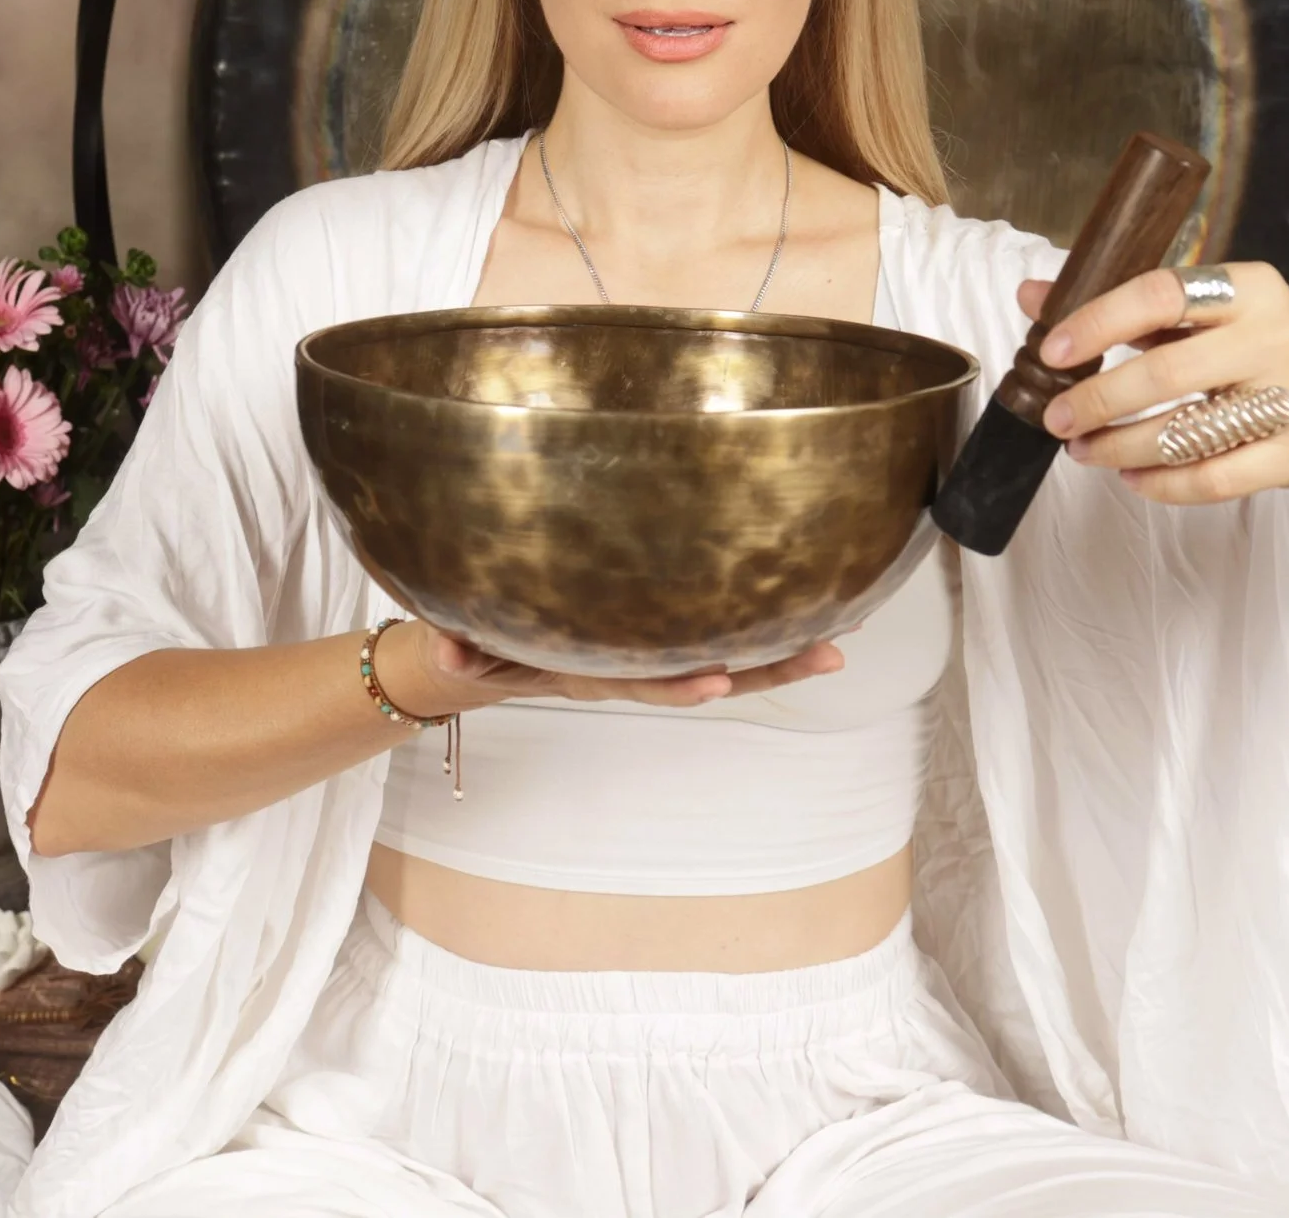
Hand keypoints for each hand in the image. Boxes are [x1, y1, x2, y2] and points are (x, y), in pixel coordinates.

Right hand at [376, 617, 844, 714]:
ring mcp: (664, 655)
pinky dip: (774, 623)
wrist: (503, 660)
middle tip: (829, 655)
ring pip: (739, 657)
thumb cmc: (493, 647)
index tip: (719, 683)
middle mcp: (644, 669)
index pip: (647, 683)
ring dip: (791, 651)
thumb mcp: (473, 651)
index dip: (681, 686)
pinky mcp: (674, 632)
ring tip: (848, 635)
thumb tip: (439, 654)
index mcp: (602, 675)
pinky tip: (820, 602)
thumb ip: (459, 650)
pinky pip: (731, 631)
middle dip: (773, 668)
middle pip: (719, 675)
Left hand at [1015, 261, 1288, 504]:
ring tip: (1083, 450)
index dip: (1100, 322)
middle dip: (1098, 401)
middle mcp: (1278, 335)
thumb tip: (1032, 297)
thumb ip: (1118, 307)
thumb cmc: (1250, 348)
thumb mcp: (1197, 316)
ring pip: (1188, 432)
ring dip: (1121, 448)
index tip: (1052, 352)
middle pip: (1168, 373)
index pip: (1162, 294)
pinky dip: (1163, 484)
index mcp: (1248, 288)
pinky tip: (1131, 478)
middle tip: (1056, 419)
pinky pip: (1216, 479)